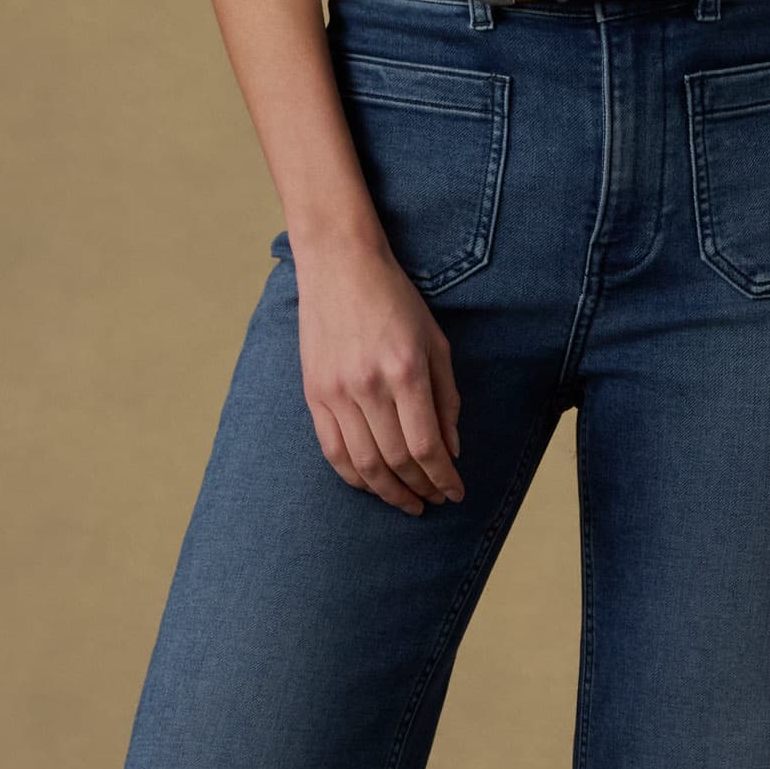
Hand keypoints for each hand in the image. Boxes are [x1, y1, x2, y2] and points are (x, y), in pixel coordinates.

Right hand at [293, 230, 465, 513]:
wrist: (340, 266)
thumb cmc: (396, 300)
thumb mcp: (435, 342)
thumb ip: (447, 398)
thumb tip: (452, 449)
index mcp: (405, 371)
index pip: (426, 445)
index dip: (443, 478)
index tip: (455, 493)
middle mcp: (368, 386)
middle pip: (396, 460)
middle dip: (421, 489)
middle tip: (435, 501)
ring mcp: (336, 392)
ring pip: (363, 464)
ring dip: (388, 492)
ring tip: (408, 503)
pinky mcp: (314, 394)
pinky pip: (332, 450)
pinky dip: (354, 476)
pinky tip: (372, 485)